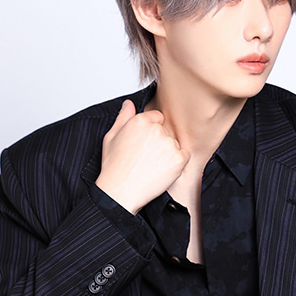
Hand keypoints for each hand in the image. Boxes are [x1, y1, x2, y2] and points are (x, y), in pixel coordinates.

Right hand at [95, 99, 189, 213]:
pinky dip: (177, 164)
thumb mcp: (111, 137)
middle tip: (146, 158)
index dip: (151, 132)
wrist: (120, 191)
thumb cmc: (114, 167)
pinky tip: (162, 171)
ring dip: (168, 153)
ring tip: (152, 166)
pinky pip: (184, 156)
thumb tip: (129, 104)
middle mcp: (156, 129)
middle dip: (160, 143)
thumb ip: (123, 117)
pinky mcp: (179, 158)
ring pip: (175, 144)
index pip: (157, 118)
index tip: (145, 145)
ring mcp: (169, 144)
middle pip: (166, 132)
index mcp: (141, 121)